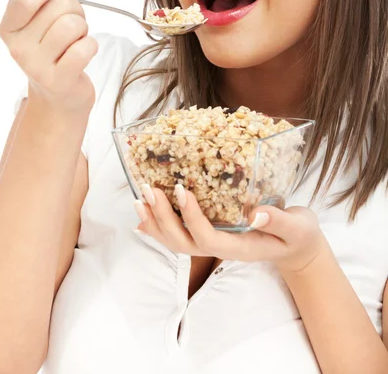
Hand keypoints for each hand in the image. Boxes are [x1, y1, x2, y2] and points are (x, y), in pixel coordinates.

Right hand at [0, 0, 98, 112]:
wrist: (58, 95)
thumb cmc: (52, 52)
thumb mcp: (34, 24)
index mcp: (9, 28)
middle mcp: (18, 47)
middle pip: (58, 5)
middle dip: (74, 9)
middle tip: (72, 25)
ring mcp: (36, 66)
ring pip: (72, 24)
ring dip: (83, 28)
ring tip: (76, 39)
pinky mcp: (59, 80)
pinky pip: (84, 48)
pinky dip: (90, 45)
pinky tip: (82, 53)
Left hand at [134, 184, 326, 273]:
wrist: (295, 246)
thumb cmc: (297, 234)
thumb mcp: (297, 227)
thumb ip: (280, 221)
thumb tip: (257, 214)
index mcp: (240, 246)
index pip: (208, 238)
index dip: (191, 217)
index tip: (182, 189)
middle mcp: (221, 248)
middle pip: (183, 242)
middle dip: (163, 218)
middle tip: (149, 190)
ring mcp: (213, 243)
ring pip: (176, 241)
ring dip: (155, 221)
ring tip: (139, 199)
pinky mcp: (211, 234)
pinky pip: (179, 235)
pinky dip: (159, 226)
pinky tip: (144, 214)